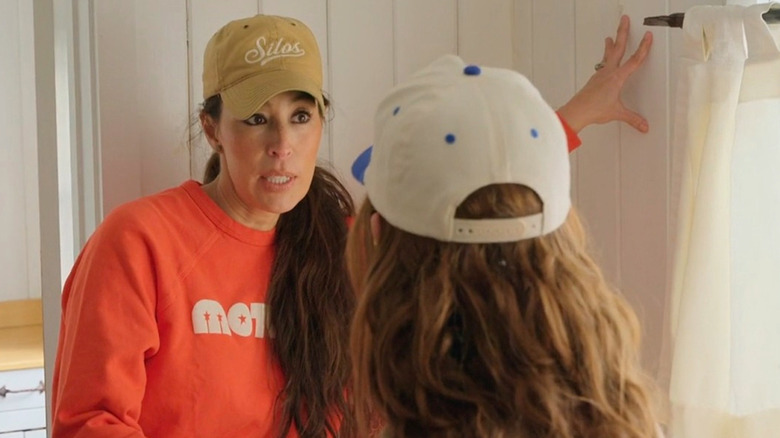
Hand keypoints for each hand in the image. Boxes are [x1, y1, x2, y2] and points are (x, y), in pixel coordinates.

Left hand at [557, 15, 652, 132]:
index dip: (643, 48)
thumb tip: (644, 126)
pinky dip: (605, 58)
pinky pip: (602, 65)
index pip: (634, 60)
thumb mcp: (617, 113)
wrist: (576, 111)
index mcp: (617, 78)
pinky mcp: (594, 79)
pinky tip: (604, 61)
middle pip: (618, 48)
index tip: (648, 36)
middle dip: (622, 33)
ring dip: (611, 45)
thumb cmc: (593, 109)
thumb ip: (632, 119)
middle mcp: (608, 72)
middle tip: (624, 20)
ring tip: (610, 36)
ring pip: (608, 55)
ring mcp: (600, 75)